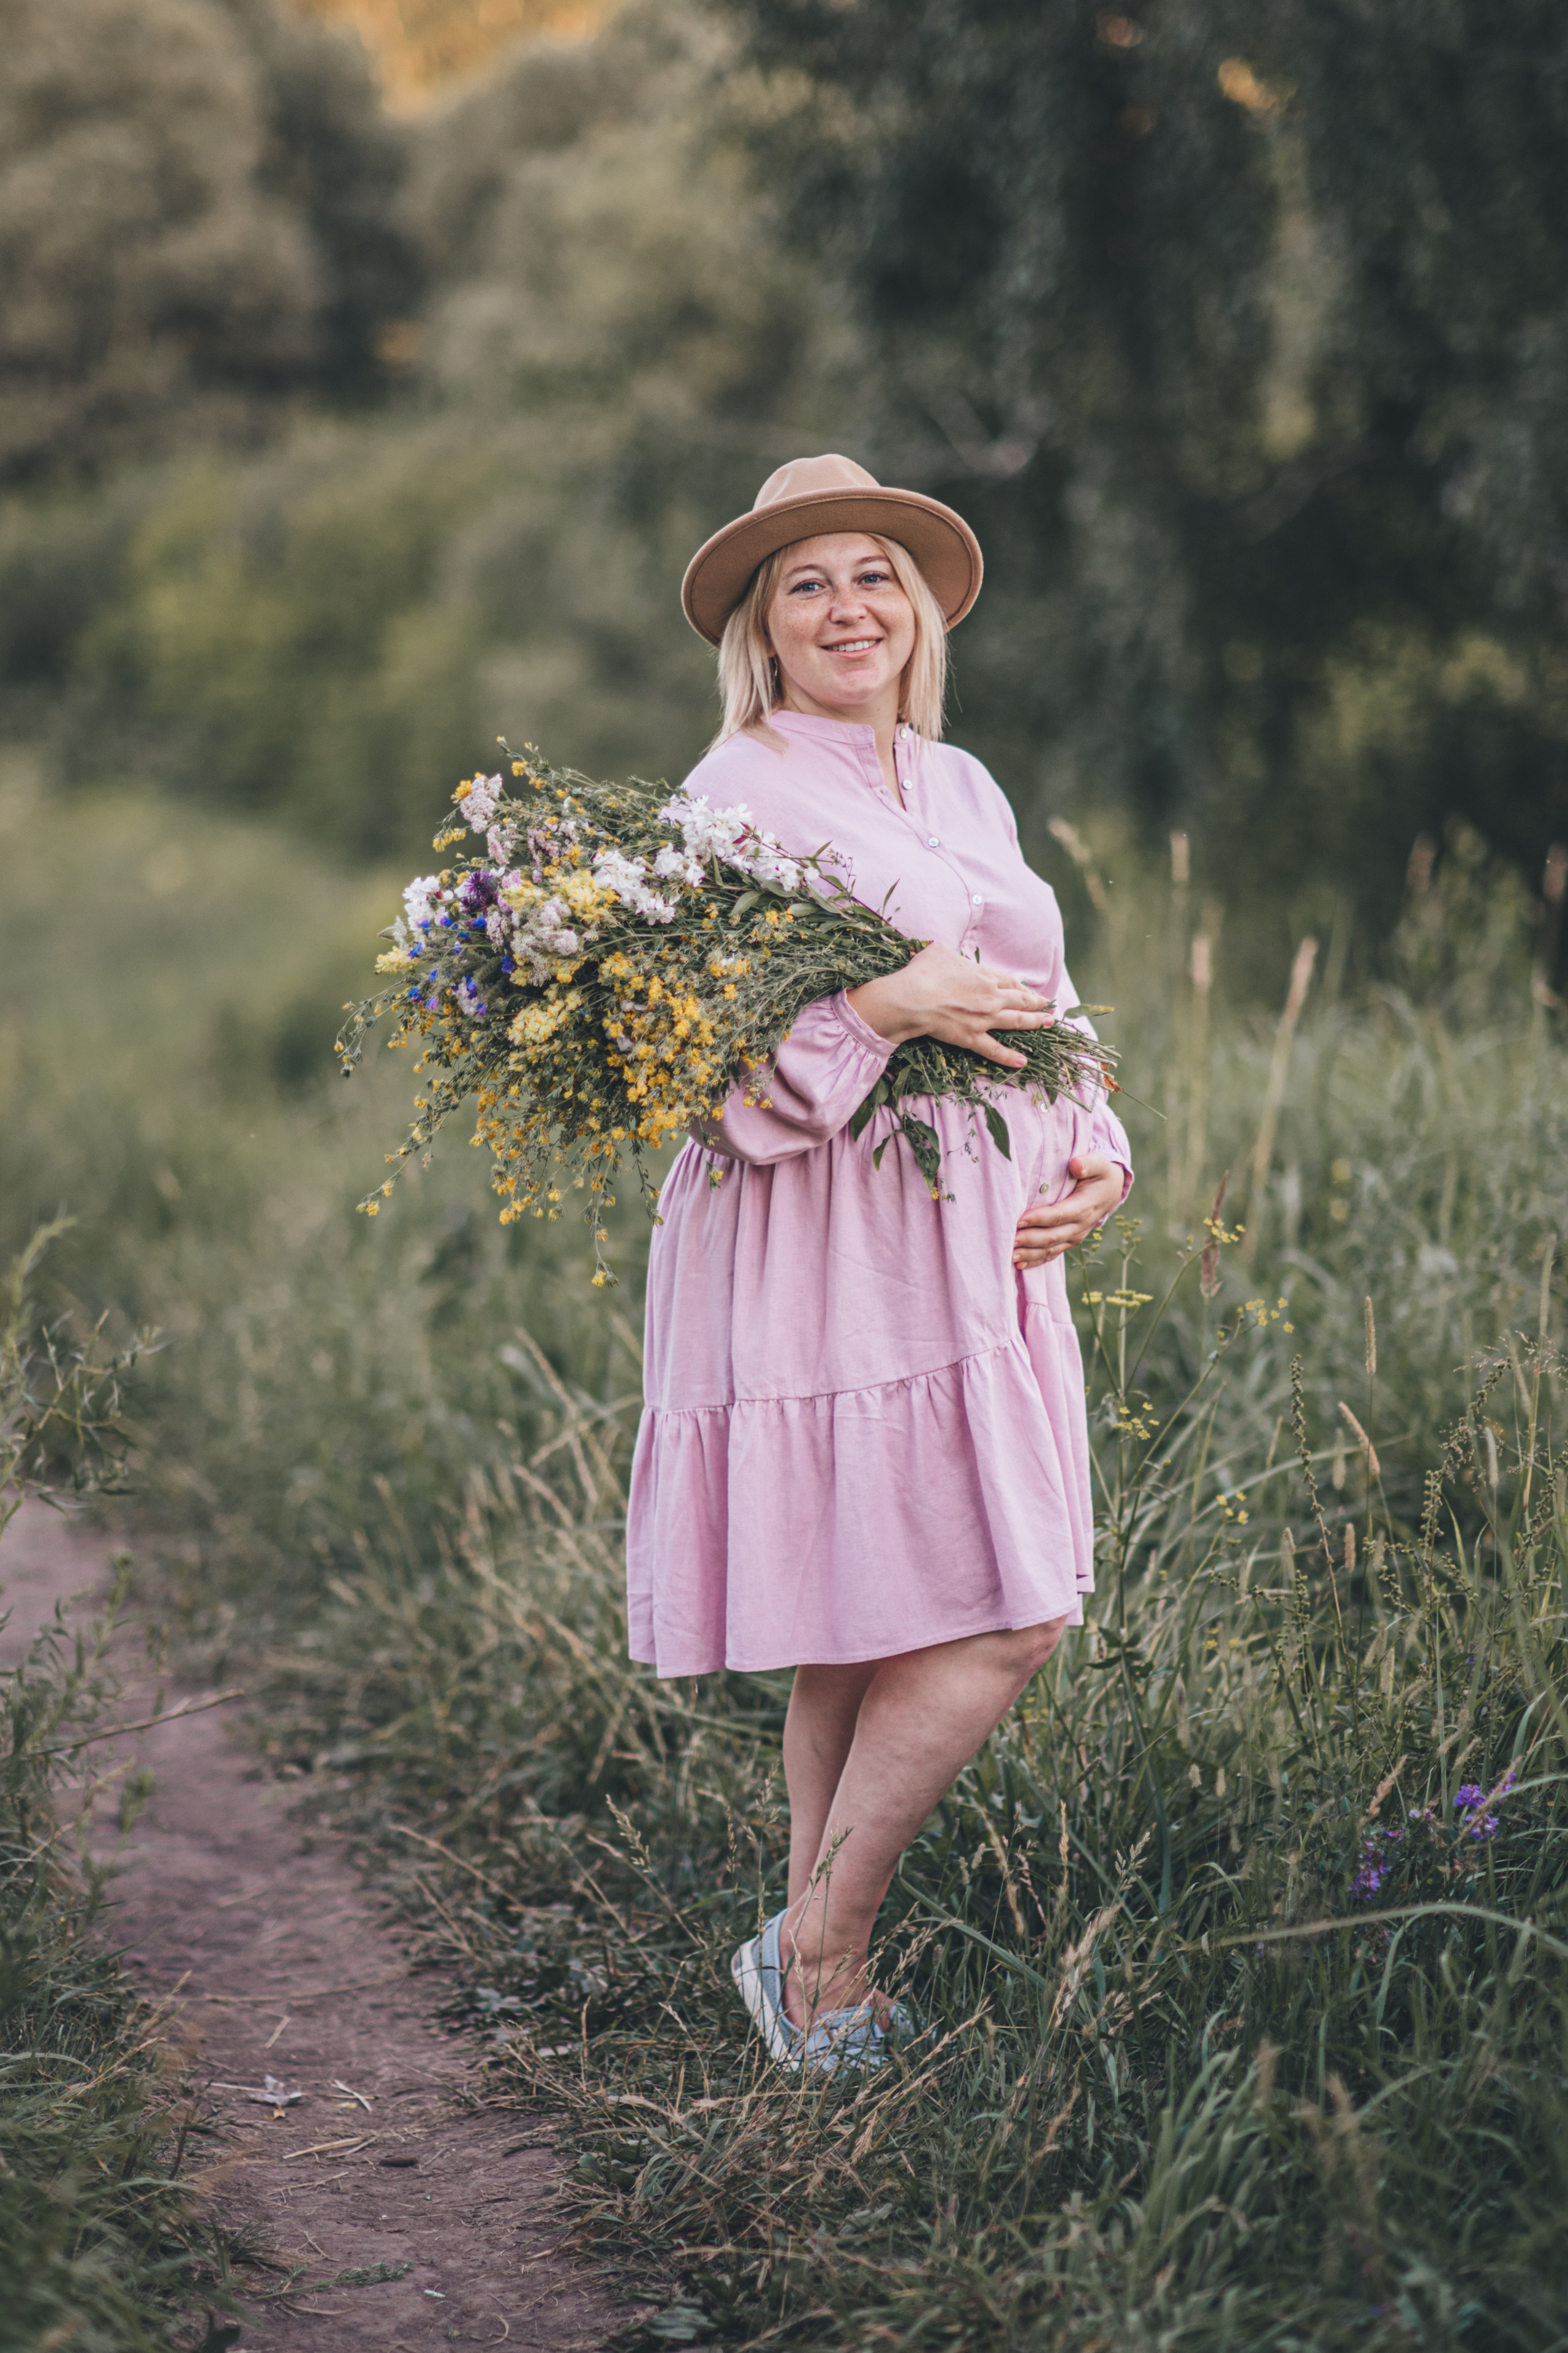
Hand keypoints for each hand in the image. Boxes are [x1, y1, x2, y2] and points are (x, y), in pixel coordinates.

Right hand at [846, 942, 1053, 1070]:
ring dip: (1034, 1023)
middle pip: (1020, 1000)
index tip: (1030, 991)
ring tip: (1048, 1024)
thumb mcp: (940, 951)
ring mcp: (984, 1019)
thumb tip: (953, 957)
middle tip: (1048, 1007)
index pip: (1010, 982)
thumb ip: (953, 954)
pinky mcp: (972, 1037)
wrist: (912, 999)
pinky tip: (1022, 1061)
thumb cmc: (924, 972)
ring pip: (1016, 1021)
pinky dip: (1009, 1056)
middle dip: (1036, 1003)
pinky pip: (995, 1049)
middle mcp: (991, 997)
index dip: (1022, 987)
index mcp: (985, 976)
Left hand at [1013, 1153, 1124, 1267]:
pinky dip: (1035, 1261)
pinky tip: (1019, 1265)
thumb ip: (1088, 1163)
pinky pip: (1051, 1254)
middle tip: (1009, 1239)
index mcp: (1084, 1207)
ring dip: (1029, 1254)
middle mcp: (1079, 1226)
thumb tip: (1076, 1165)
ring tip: (1009, 1255)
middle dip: (1029, 1239)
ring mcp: (1074, 1237)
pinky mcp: (1068, 1242)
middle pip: (1052, 1236)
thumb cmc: (1099, 1174)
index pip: (1060, 1214)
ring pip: (1050, 1249)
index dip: (1040, 1219)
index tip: (1020, 1219)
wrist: (1109, 1191)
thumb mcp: (1099, 1164)